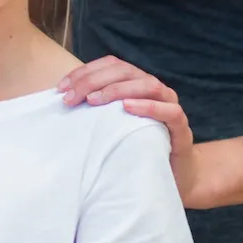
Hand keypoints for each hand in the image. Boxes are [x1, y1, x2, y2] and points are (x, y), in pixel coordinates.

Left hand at [60, 57, 203, 205]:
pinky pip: (169, 111)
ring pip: (148, 84)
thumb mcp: (112, 125)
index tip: (61, 88)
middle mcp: (155, 89)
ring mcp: (170, 105)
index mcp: (137, 84)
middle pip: (125, 71)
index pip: (111, 65)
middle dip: (94, 81)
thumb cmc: (136, 147)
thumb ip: (96, 110)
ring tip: (94, 100)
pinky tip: (127, 108)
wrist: (173, 177)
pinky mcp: (181, 128)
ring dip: (118, 89)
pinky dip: (149, 106)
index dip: (85, 72)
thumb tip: (62, 101)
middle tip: (71, 98)